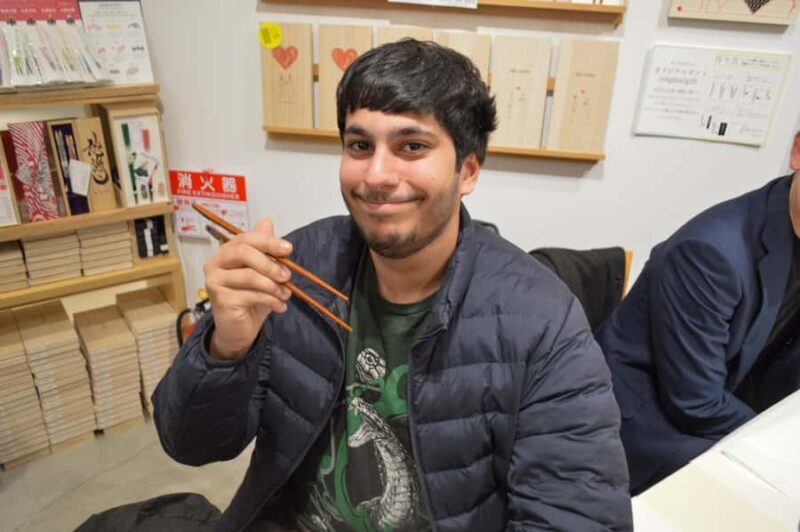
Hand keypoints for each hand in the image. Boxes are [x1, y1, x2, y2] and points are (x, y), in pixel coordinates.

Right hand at [203, 219, 292, 359]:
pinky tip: (279, 306)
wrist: (238, 329)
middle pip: (243, 253)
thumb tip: (266, 222)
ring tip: (286, 294)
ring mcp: (215, 282)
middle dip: (270, 263)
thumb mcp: (262, 272)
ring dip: (274, 286)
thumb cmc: (250, 298)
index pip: (245, 239)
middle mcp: (215, 264)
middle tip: (287, 275)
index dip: (268, 241)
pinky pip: (251, 295)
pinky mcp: (220, 300)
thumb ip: (264, 249)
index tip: (288, 249)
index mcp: (225, 252)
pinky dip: (271, 300)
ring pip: (250, 276)